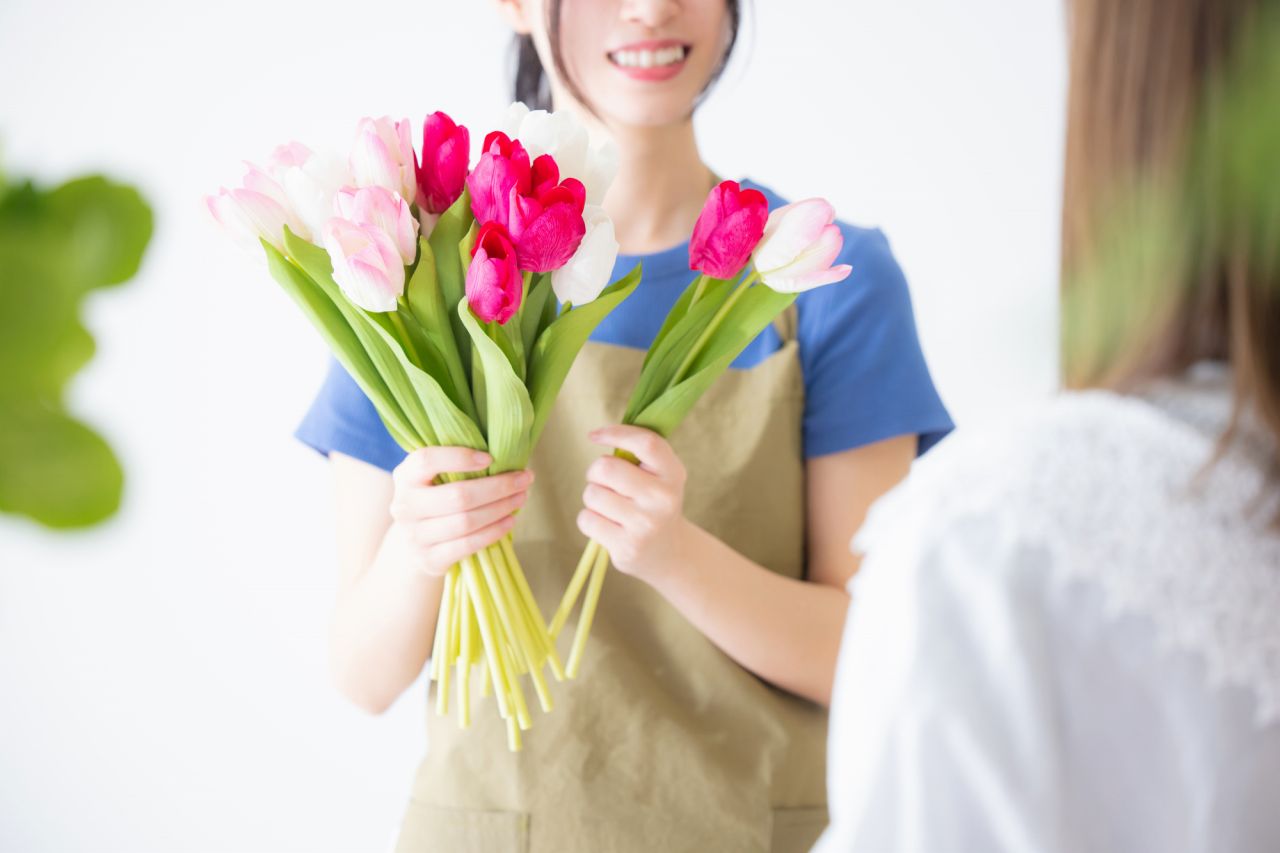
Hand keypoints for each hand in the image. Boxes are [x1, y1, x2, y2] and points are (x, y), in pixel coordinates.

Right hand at [389, 447, 532, 576]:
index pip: (427, 460)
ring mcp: (415, 535)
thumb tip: (504, 454)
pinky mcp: (429, 559)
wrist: (414, 545)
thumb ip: (455, 463)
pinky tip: (509, 520)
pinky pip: (467, 545)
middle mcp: (405, 505)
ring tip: (521, 498)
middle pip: (458, 495)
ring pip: (466, 521)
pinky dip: (493, 532)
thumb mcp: (433, 478)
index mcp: (405, 476)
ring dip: (501, 508)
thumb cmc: (435, 499)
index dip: (460, 457)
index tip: (491, 457)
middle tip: (525, 479)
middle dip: (498, 486)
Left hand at [577, 425, 690, 582]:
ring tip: (610, 507)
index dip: (616, 433)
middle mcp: (662, 498)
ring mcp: (645, 525)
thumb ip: (639, 453)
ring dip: (593, 497)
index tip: (594, 435)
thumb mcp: (661, 475)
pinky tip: (606, 525)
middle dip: (595, 472)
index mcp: (673, 473)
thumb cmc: (654, 503)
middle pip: (606, 468)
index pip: (646, 443)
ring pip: (592, 494)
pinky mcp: (627, 547)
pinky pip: (586, 519)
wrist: (669, 552)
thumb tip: (599, 435)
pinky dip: (589, 519)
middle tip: (603, 481)